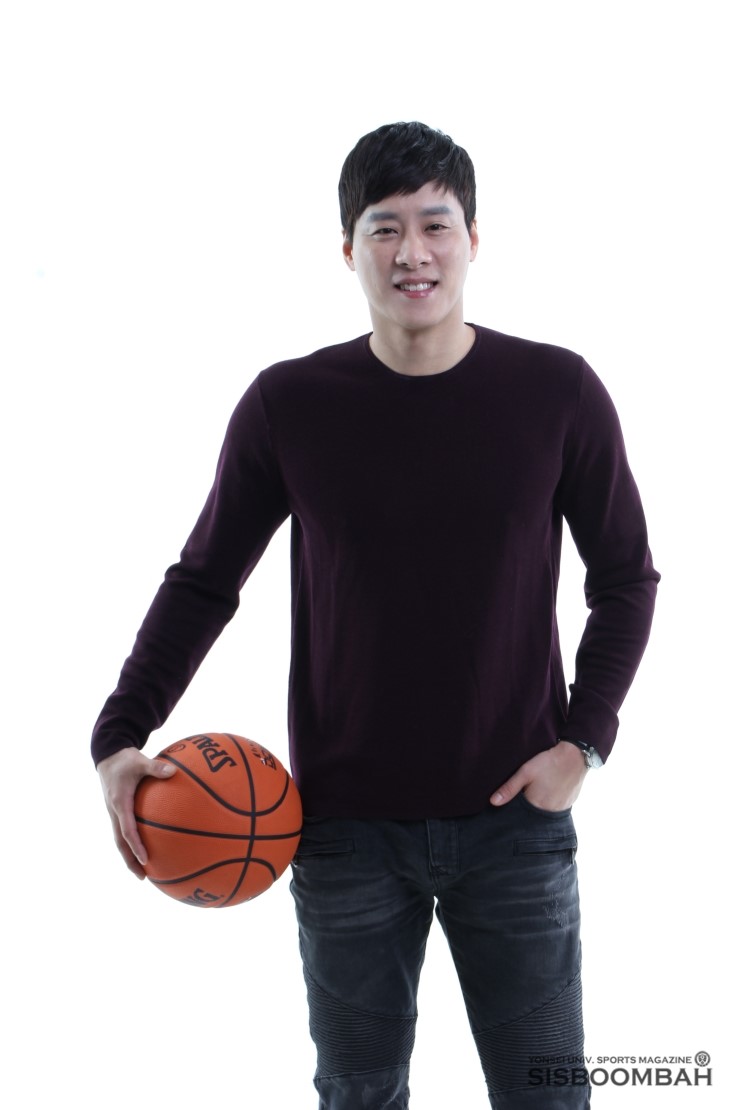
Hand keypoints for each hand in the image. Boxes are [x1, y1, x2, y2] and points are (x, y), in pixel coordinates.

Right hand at [97, 747, 175, 877]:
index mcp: (119, 803)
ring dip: (129, 856)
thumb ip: (156, 767)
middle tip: (142, 877)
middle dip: (130, 861)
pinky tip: (146, 846)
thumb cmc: (125, 759)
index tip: (145, 859)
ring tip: (143, 871)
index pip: (127, 830)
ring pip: (120, 840)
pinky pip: (123, 830)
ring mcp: (114, 812)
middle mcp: (114, 812)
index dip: (135, 846)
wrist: (107, 755)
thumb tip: (174, 771)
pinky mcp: (117, 810)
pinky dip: (132, 842)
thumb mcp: (140, 761)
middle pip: (120, 843)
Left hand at [490, 741, 587, 810]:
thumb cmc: (548, 762)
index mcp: (537, 806)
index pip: (521, 815)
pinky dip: (551, 802)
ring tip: (539, 790)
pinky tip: (550, 790)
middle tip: (527, 792)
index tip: (515, 801)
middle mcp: (550, 812)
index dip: (516, 808)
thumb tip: (493, 803)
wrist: (575, 755)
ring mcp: (562, 808)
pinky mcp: (570, 803)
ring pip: (545, 811)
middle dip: (528, 807)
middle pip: (534, 814)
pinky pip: (556, 807)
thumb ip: (509, 788)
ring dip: (540, 805)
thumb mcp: (525, 772)